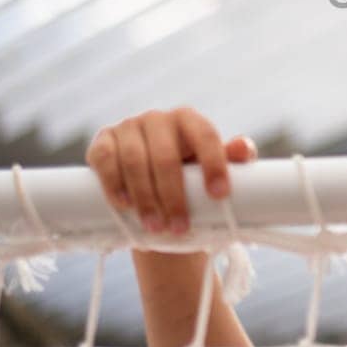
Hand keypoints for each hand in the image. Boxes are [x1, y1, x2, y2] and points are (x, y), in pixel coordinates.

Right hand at [85, 107, 258, 235]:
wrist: (149, 184)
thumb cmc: (188, 175)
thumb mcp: (211, 168)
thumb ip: (232, 159)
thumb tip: (244, 148)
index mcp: (189, 120)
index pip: (205, 136)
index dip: (213, 164)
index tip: (219, 195)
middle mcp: (158, 119)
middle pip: (166, 156)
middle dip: (173, 196)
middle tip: (180, 227)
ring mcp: (128, 127)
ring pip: (135, 161)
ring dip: (145, 198)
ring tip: (155, 227)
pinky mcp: (103, 141)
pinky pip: (104, 160)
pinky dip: (114, 184)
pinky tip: (124, 204)